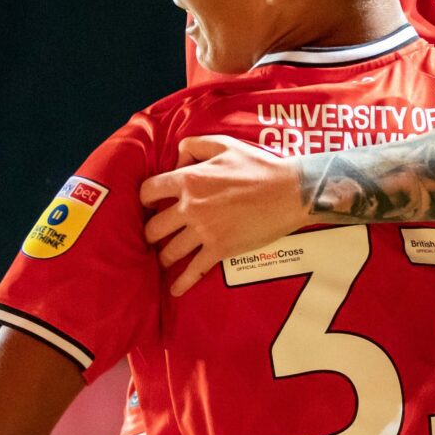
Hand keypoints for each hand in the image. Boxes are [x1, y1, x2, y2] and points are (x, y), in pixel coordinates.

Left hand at [138, 135, 311, 295]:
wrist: (288, 192)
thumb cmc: (259, 166)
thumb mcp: (225, 145)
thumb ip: (195, 146)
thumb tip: (178, 159)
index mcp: (189, 179)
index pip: (149, 191)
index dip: (145, 199)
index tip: (149, 204)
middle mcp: (191, 207)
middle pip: (154, 227)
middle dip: (151, 233)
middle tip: (155, 235)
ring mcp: (204, 231)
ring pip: (169, 252)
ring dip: (164, 258)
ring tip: (165, 260)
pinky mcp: (220, 250)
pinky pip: (194, 271)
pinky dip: (182, 283)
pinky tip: (175, 289)